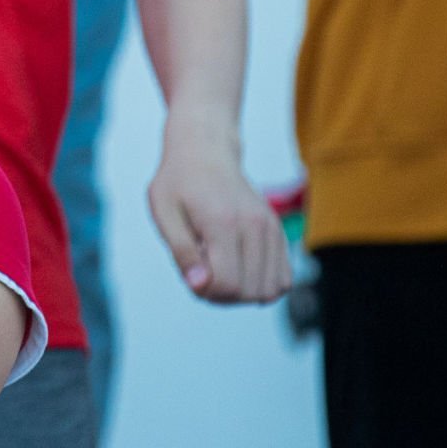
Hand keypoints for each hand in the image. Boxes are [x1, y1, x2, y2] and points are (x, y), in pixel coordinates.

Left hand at [147, 129, 290, 303]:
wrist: (205, 153)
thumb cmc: (178, 184)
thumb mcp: (164, 213)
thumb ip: (181, 251)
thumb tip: (200, 286)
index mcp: (223, 222)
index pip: (227, 285)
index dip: (205, 291)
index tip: (190, 272)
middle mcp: (254, 226)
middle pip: (250, 292)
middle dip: (222, 294)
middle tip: (202, 269)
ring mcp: (271, 228)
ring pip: (270, 290)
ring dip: (242, 291)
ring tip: (219, 265)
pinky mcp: (278, 231)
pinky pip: (283, 280)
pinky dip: (261, 283)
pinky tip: (238, 266)